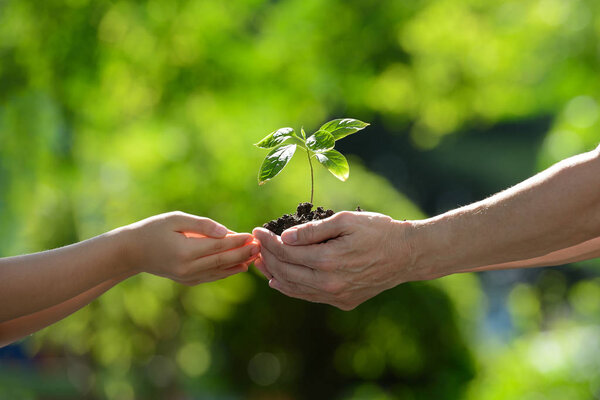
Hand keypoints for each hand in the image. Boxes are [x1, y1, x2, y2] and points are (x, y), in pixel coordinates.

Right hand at [121, 212, 258, 284]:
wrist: (132, 252)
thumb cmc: (153, 229)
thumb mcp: (176, 219)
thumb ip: (202, 225)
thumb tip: (225, 231)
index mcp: (185, 251)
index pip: (218, 246)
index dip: (237, 241)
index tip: (251, 235)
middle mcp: (187, 268)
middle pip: (222, 260)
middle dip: (243, 254)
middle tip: (260, 247)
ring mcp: (187, 277)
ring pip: (219, 271)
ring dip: (239, 264)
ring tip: (255, 257)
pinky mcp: (187, 281)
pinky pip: (211, 277)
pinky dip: (227, 272)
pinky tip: (239, 267)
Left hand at [253, 211, 415, 309]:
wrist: (407, 254)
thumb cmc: (378, 230)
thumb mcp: (346, 220)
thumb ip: (314, 230)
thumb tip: (285, 237)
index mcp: (329, 260)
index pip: (286, 252)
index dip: (268, 241)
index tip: (258, 230)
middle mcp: (330, 283)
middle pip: (285, 271)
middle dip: (267, 256)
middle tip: (256, 244)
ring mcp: (336, 296)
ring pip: (294, 288)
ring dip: (274, 274)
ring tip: (260, 262)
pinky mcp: (343, 302)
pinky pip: (309, 297)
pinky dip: (291, 288)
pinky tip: (279, 281)